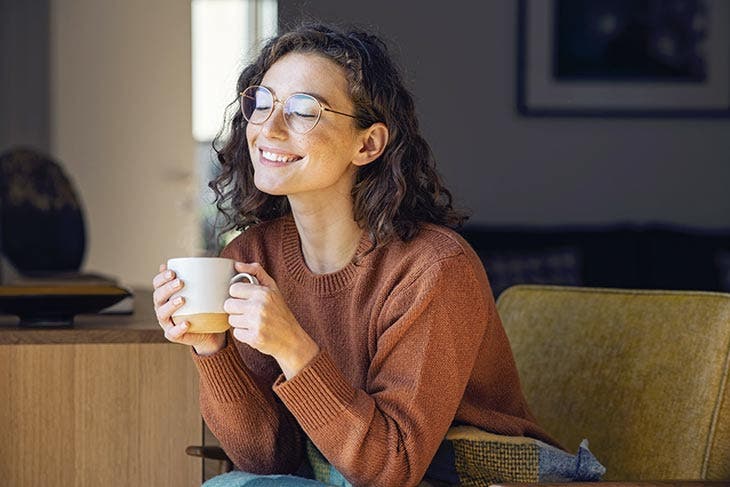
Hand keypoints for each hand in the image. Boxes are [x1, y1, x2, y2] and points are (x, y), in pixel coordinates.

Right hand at [152, 263, 225, 355]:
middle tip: (180, 282)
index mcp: (166, 295)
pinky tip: (186, 323)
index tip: (172, 272)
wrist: (210, 330)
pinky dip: (178, 328)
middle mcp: (163, 308)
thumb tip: (203, 257)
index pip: (157, 284)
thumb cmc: (205, 306)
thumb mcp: (205, 290)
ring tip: (182, 300)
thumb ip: (202, 276)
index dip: (161, 277)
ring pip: (162, 314)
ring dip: (170, 306)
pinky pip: (173, 333)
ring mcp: (167, 323)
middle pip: (158, 297)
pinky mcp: (175, 335)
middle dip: (167, 289)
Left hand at [225, 262, 319, 378]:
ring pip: (231, 320)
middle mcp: (259, 306)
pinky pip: (236, 333)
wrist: (292, 339)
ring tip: (253, 322)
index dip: (238, 294)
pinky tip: (255, 331)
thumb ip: (256, 272)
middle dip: (236, 309)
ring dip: (239, 322)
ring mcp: (257, 323)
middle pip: (228, 305)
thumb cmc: (280, 312)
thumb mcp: (272, 288)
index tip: (247, 299)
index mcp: (263, 292)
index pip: (233, 289)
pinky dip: (243, 334)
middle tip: (248, 312)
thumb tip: (236, 264)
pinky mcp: (254, 338)